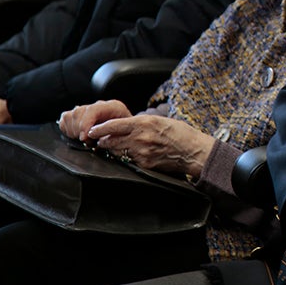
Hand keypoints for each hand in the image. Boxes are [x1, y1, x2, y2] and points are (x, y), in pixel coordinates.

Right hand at [58, 100, 130, 141]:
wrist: (126, 131)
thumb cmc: (126, 133)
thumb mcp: (124, 134)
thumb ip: (112, 135)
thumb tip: (94, 137)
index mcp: (113, 107)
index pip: (92, 110)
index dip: (85, 124)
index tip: (84, 138)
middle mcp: (98, 105)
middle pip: (78, 113)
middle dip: (79, 131)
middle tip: (88, 141)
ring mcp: (88, 109)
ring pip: (70, 116)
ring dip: (73, 131)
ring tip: (84, 138)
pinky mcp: (79, 114)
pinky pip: (65, 118)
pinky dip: (67, 129)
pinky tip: (77, 135)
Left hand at [87, 114, 215, 177]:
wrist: (194, 151)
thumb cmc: (180, 134)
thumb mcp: (160, 121)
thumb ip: (142, 123)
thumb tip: (125, 126)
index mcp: (145, 122)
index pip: (114, 125)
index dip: (100, 128)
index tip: (91, 130)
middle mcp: (141, 137)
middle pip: (111, 140)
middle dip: (103, 141)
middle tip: (99, 141)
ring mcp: (142, 152)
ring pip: (117, 151)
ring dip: (113, 150)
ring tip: (112, 148)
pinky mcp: (144, 164)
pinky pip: (128, 161)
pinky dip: (126, 158)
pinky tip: (129, 156)